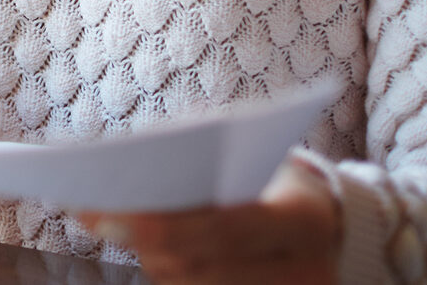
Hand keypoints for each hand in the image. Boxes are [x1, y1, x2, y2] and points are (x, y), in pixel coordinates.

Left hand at [76, 158, 341, 283]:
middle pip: (203, 267)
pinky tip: (139, 246)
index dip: (161, 224)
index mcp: (304, 222)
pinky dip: (171, 271)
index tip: (106, 211)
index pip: (225, 228)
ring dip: (149, 259)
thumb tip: (130, 165)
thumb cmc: (280, 175)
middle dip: (142, 242)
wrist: (333, 223)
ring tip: (105, 225)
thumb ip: (203, 154)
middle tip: (92, 217)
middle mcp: (304, 272)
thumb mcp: (256, 154)